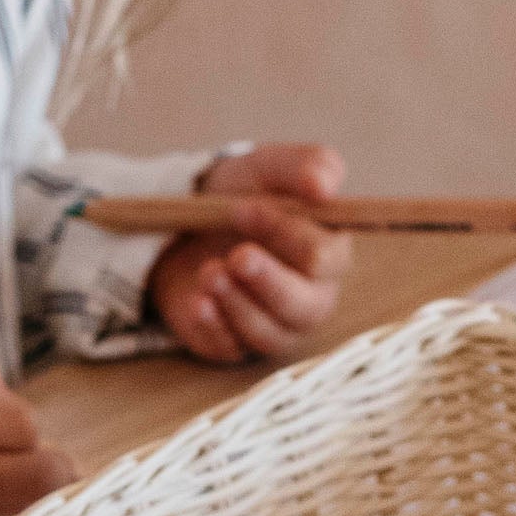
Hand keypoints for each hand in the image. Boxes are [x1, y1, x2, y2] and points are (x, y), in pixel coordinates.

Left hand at [150, 140, 352, 362]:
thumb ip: (307, 166)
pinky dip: (213, 326)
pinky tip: (199, 302)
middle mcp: (309, 297)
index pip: (323, 258)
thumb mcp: (271, 167)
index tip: (244, 207)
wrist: (187, 221)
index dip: (286, 235)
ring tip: (209, 272)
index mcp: (328, 254)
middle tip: (236, 255)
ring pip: (269, 334)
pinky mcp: (235, 342)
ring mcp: (273, 325)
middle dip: (268, 280)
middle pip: (306, 307)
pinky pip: (231, 349)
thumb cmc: (243, 194)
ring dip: (237, 302)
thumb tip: (324, 185)